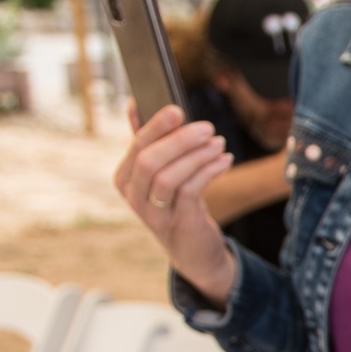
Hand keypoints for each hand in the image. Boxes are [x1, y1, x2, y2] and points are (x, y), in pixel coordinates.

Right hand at [112, 102, 235, 304]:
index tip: (177, 109)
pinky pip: (190, 191)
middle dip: (180, 140)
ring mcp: (153, 213)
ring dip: (198, 156)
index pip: (137, 145)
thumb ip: (148, 140)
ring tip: (219, 144)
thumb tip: (134, 102)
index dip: (157, 125)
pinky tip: (224, 161)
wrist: (193, 249)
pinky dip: (209, 171)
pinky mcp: (177, 223)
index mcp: (125, 177)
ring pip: (169, 177)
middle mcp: (133, 196)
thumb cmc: (176, 201)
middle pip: (149, 161)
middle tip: (208, 128)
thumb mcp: (159, 172)